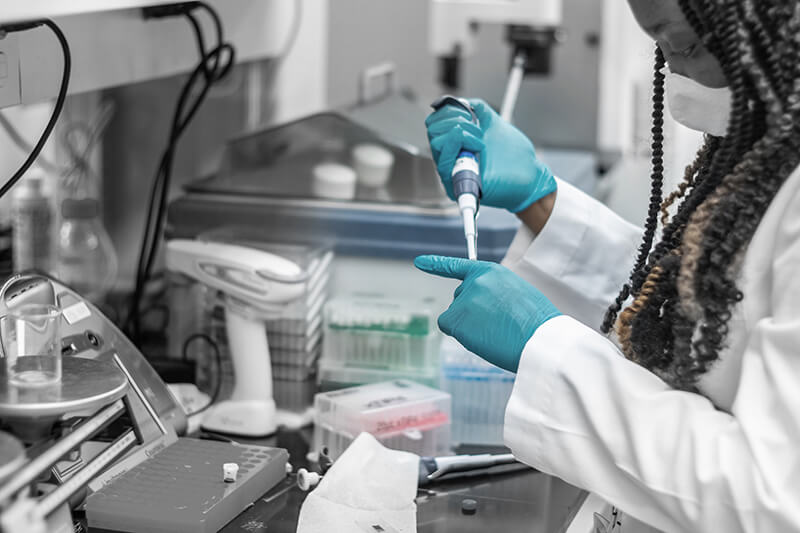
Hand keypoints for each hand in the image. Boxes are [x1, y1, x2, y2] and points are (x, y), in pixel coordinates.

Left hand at [415, 255, 560, 371]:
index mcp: (491, 272)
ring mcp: (464, 299)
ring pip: (456, 315)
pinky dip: (459, 333)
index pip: (458, 266)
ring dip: (469, 325)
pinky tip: (480, 336)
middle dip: (473, 312)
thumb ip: (494, 292)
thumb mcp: (517, 293)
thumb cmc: (534, 322)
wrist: (539, 339)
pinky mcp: (456, 318)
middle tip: (498, 324)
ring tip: (496, 331)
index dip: (437, 265)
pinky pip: (448, 326)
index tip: (419, 262)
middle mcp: (474, 282)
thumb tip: (480, 307)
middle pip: (460, 298)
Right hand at [425, 99, 556, 212]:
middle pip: (432, 131)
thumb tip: (463, 102)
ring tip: (481, 141)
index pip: (434, 123)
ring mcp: (452, 173)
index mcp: (455, 144)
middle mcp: (450, 158)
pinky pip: (444, 162)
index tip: (468, 112)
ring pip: (436, 143)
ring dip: (461, 133)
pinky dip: (459, 144)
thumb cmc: (515, 158)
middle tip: (477, 129)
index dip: (448, 111)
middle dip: (455, 120)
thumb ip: (479, 111)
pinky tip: (478, 145)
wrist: (530, 178)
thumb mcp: (495, 125)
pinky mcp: (456, 186)